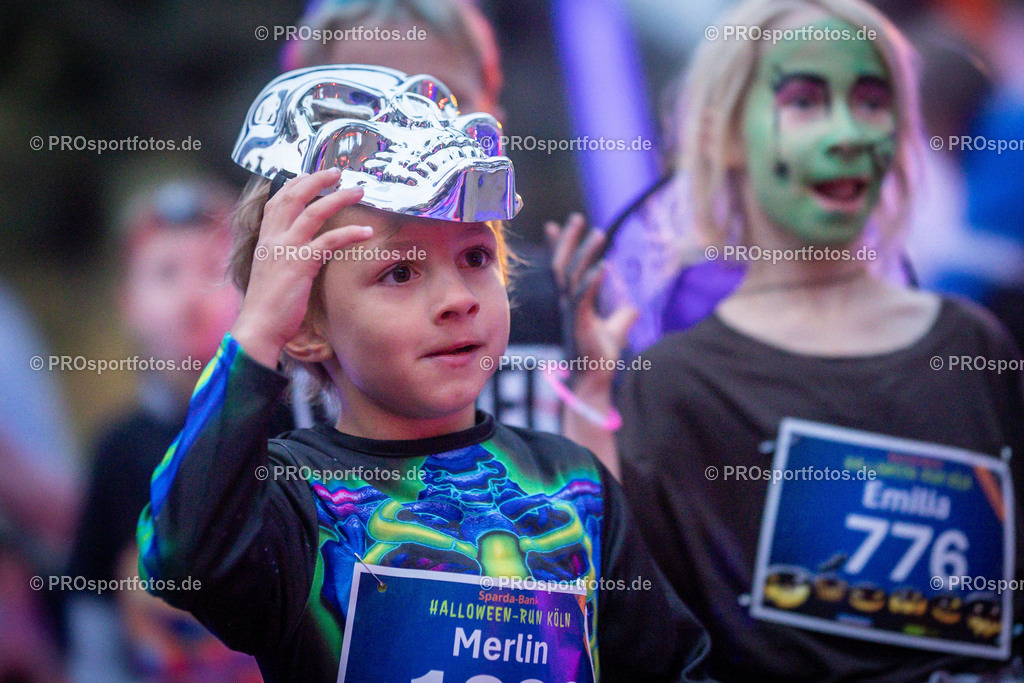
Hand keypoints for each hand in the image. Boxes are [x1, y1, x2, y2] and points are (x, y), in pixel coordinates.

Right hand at [231, 169, 373, 367]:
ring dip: (339, 197)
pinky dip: (350, 233)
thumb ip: (282, 257)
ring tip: (359, 191)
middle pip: (294, 195)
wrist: (258, 327)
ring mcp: (286, 249)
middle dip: (317, 179)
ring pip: (314, 211)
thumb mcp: (271, 273)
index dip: (295, 184)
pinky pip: (329, 241)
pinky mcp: (301, 264)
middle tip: (338, 171)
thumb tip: (300, 251)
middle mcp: (273, 238)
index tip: (312, 174)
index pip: (277, 200)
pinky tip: (366, 232)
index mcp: (265, 239)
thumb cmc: (267, 306)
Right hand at [545, 213, 636, 389]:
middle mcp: (568, 304)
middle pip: (563, 265)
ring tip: (598, 233)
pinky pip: (582, 297)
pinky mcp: (579, 323)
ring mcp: (571, 312)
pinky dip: (591, 281)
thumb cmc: (599, 357)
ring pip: (572, 275)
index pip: (564, 268)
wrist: (593, 380)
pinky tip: (602, 266)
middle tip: (577, 217)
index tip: (555, 225)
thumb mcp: (616, 331)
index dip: (560, 247)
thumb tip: (634, 307)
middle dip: (568, 240)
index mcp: (573, 302)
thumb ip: (623, 317)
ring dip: (584, 253)